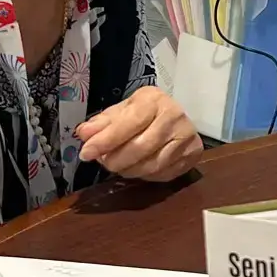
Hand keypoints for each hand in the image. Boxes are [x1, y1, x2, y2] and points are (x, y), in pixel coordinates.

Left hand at [76, 86, 203, 181]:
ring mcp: (186, 137)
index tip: (86, 153)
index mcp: (154, 100)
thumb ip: (102, 123)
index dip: (107, 140)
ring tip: (118, 165)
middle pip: (140, 147)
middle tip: (103, 162)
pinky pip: (162, 174)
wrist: (176, 118)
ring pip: (151, 165)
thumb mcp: (122, 111)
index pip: (130, 122)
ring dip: (128, 170)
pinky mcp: (192, 155)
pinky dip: (144, 176)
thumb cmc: (145, 113)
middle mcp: (174, 116)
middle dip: (115, 159)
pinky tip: (137, 168)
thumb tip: (83, 134)